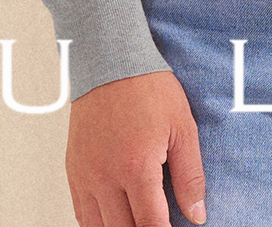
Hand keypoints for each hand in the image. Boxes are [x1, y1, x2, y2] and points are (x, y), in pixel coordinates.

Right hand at [66, 69, 206, 226]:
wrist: (111, 61)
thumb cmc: (149, 88)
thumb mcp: (182, 127)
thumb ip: (190, 176)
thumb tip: (197, 214)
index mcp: (136, 167)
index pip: (151, 226)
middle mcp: (106, 177)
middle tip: (158, 221)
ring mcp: (86, 175)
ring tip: (138, 220)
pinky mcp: (74, 170)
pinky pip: (81, 213)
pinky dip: (97, 224)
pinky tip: (114, 219)